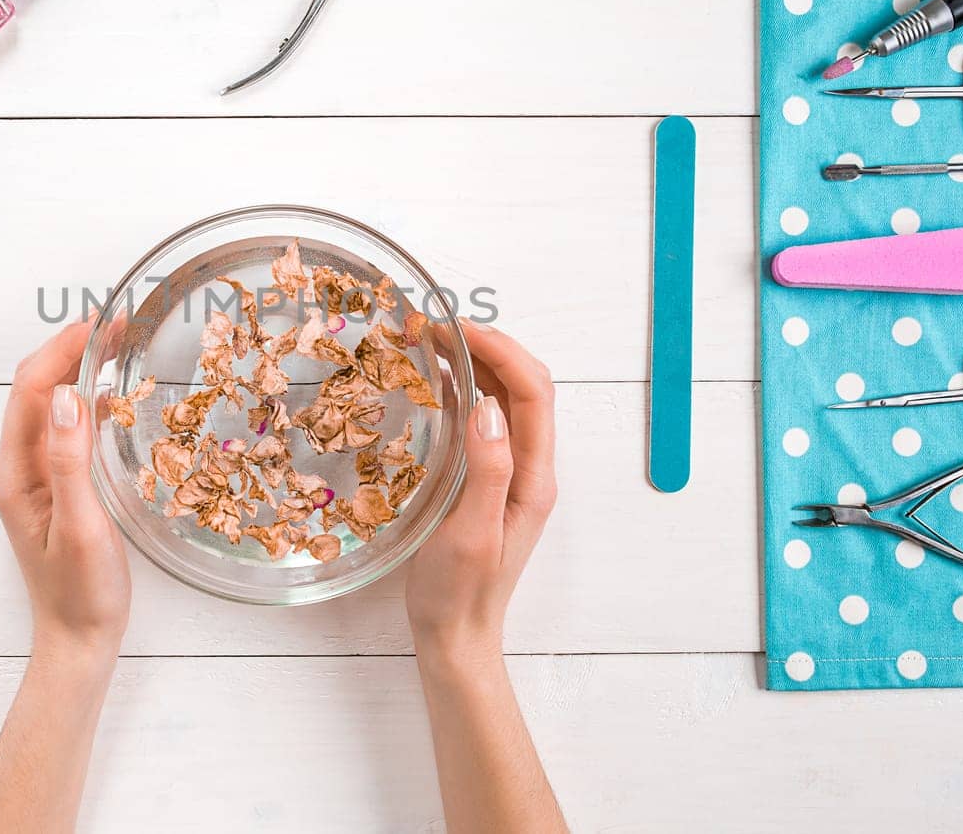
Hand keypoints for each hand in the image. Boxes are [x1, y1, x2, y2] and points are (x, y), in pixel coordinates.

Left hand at [0, 322, 130, 657]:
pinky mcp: (54, 485)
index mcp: (16, 474)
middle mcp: (18, 468)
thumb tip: (66, 396)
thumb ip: (71, 462)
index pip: (29, 391)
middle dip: (69, 349)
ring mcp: (34, 476)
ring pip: (49, 405)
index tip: (100, 324)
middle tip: (117, 323)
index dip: (61, 350)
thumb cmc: (82, 593)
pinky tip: (112, 392)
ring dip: (76, 368)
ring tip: (117, 343)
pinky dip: (85, 398)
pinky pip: (63, 427)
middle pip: (34, 390)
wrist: (79, 641)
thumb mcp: (82, 528)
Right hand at [406, 320, 556, 661]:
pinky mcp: (488, 479)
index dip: (500, 350)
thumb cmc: (459, 594)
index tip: (454, 328)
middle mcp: (529, 469)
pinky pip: (484, 420)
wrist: (456, 638)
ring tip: (429, 341)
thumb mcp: (470, 534)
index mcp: (533, 478)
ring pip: (506, 399)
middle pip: (525, 386)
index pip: (532, 393)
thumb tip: (489, 406)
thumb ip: (487, 471)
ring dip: (475, 362)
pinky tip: (432, 381)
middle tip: (435, 325)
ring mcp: (510, 473)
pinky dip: (463, 389)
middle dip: (488, 345)